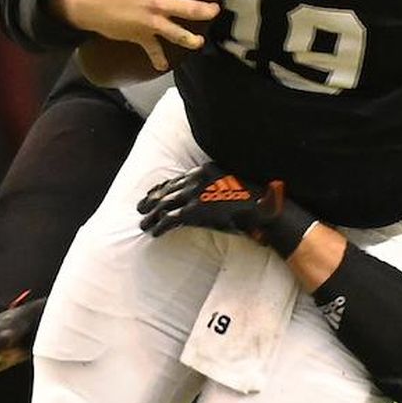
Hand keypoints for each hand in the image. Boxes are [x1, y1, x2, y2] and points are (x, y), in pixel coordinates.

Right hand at [56, 0, 224, 70]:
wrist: (83, 1)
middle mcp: (158, 2)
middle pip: (191, 9)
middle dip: (207, 10)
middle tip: (217, 10)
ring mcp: (150, 22)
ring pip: (177, 33)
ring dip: (190, 39)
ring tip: (200, 43)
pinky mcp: (139, 35)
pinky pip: (152, 50)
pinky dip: (158, 59)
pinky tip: (163, 67)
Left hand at [137, 160, 313, 253]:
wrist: (261, 209)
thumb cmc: (251, 200)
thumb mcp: (231, 185)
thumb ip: (215, 186)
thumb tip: (204, 197)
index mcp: (206, 169)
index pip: (177, 178)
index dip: (162, 187)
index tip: (153, 194)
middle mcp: (197, 178)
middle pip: (167, 190)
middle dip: (152, 200)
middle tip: (140, 207)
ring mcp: (194, 194)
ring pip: (164, 204)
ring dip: (151, 215)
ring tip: (143, 224)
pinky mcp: (194, 211)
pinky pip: (170, 219)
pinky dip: (160, 226)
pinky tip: (154, 232)